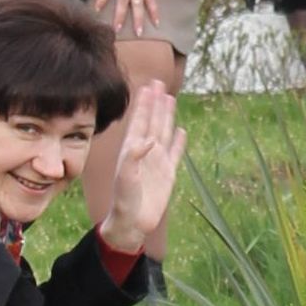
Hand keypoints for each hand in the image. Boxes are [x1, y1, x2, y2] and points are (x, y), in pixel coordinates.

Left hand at [98, 79, 186, 255]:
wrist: (132, 223)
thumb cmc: (124, 200)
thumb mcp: (126, 177)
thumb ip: (134, 157)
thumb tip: (149, 139)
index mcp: (133, 149)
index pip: (140, 121)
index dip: (144, 104)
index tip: (148, 86)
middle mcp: (145, 152)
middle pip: (153, 121)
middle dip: (155, 103)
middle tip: (159, 83)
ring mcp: (157, 161)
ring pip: (164, 132)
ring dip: (167, 115)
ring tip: (170, 98)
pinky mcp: (168, 174)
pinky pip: (175, 153)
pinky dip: (179, 141)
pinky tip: (181, 131)